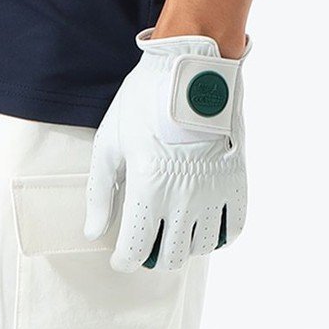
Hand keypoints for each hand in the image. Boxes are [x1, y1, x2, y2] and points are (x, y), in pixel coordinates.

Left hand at [83, 26, 250, 272]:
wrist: (190, 69)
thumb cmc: (144, 101)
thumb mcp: (110, 140)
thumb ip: (100, 191)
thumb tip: (94, 231)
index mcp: (148, 186)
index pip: (135, 248)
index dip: (124, 259)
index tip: (120, 256)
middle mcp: (183, 196)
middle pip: (170, 256)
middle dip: (152, 255)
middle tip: (146, 240)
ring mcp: (212, 191)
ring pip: (201, 248)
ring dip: (184, 247)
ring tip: (174, 231)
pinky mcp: (235, 180)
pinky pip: (232, 228)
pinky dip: (218, 235)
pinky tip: (204, 224)